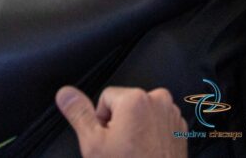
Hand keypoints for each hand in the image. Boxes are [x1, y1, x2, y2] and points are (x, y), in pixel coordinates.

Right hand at [56, 85, 186, 157]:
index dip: (101, 120)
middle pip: (125, 104)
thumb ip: (78, 113)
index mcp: (135, 99)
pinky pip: (157, 123)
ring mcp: (172, 114)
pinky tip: (147, 152)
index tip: (107, 139)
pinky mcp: (179, 127)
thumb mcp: (93, 144)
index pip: (106, 97)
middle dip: (119, 124)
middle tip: (120, 148)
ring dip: (136, 128)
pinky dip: (151, 134)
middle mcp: (158, 100)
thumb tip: (65, 93)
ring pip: (142, 113)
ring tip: (135, 152)